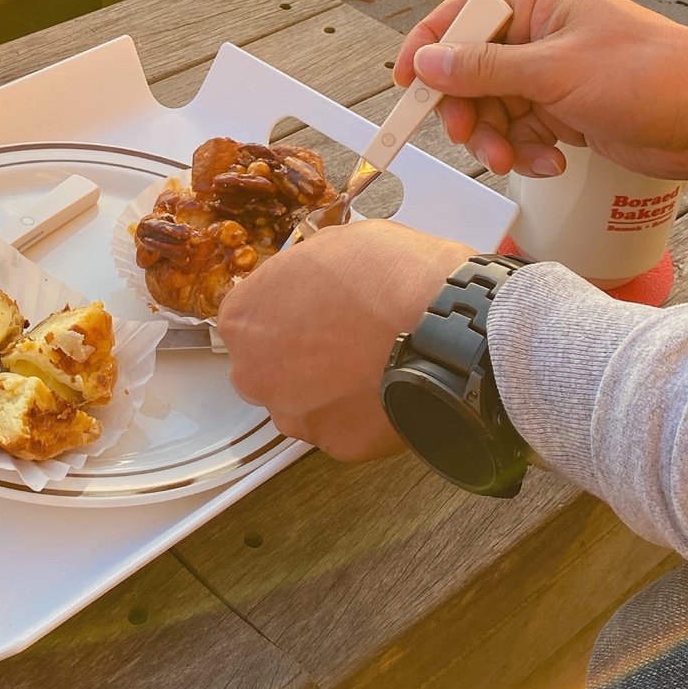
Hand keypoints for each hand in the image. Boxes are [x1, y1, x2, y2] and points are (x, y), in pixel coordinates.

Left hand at [218, 220, 472, 459]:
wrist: (444, 327)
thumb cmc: (388, 278)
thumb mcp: (332, 243)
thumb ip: (303, 270)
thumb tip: (311, 277)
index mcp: (243, 319)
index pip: (248, 318)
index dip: (283, 311)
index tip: (307, 311)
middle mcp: (255, 373)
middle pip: (267, 366)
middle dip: (298, 355)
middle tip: (341, 337)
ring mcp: (294, 413)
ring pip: (302, 402)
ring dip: (326, 388)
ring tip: (369, 363)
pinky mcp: (336, 445)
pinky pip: (342, 427)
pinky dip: (361, 413)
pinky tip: (386, 385)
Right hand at [393, 0, 687, 180]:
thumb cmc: (656, 75)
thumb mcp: (555, 70)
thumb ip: (484, 69)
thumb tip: (429, 62)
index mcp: (539, 3)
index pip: (462, 16)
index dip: (429, 47)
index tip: (406, 82)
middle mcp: (541, 35)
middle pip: (472, 71)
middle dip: (467, 109)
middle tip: (467, 134)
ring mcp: (552, 75)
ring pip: (493, 108)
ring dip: (497, 139)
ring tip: (513, 158)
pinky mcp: (565, 111)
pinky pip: (521, 132)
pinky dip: (527, 151)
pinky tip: (548, 160)